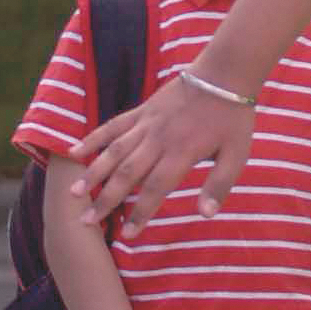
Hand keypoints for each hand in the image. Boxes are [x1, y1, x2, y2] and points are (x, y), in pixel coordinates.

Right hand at [74, 75, 254, 227]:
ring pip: (113, 151)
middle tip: (86, 221)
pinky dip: (93, 138)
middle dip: (106, 200)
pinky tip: (74, 150)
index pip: (155, 189)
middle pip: (126, 174)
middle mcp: (158, 140)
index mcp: (181, 153)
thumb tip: (205, 215)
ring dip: (93, 173)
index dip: (141, 213)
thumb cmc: (233, 118)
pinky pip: (112, 125)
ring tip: (74, 193)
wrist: (224, 74)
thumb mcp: (237, 155)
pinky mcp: (141, 110)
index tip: (128, 235)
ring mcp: (146, 123)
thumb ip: (219, 185)